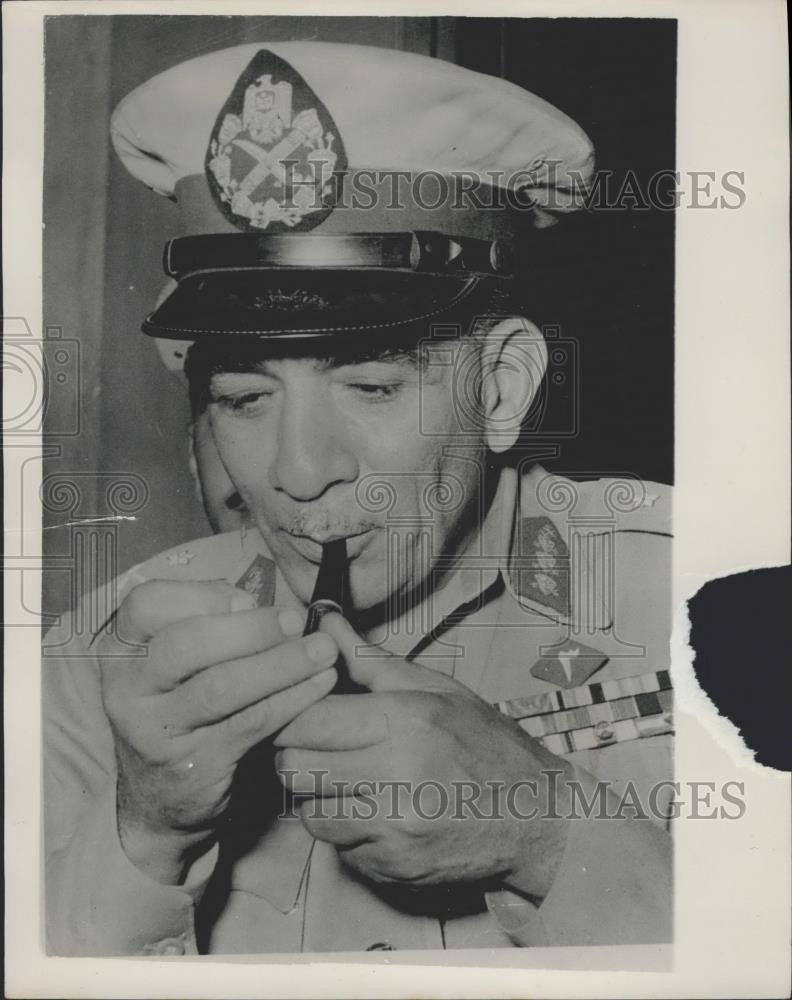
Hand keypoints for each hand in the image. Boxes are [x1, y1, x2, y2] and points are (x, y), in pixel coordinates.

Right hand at [97, 580, 338, 884]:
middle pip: (185, 644)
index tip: (246, 599)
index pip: (147, 603)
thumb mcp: (179, 664)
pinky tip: (319, 683)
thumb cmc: (183, 709)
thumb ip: (208, 625)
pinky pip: (251, 723)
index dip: (201, 594)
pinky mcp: (193, 765)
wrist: (159, 800)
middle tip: (296, 620)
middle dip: (250, 628)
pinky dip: (292, 698)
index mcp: (120, 650)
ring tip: (322, 651)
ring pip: (221, 687)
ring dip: (282, 663)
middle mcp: (128, 689)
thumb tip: (254, 603)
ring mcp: (156, 731)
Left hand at [275, 615, 573, 901]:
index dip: (291, 714)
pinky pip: (338, 848)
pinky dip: (346, 831)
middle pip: (295, 767)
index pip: (307, 721)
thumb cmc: (486, 745)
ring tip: (352, 781)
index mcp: (403, 721)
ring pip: (309, 812)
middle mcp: (395, 775)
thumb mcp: (435, 689)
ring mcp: (392, 827)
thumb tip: (324, 620)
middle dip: (296, 754)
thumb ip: (368, 660)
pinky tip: (376, 813)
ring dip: (319, 796)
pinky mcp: (392, 866)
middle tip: (319, 747)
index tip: (299, 712)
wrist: (538, 817)